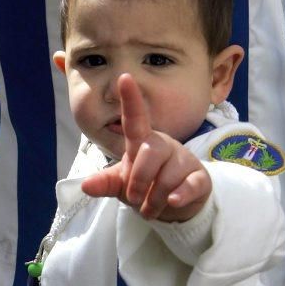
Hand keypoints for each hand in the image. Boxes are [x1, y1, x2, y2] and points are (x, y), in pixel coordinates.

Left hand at [81, 74, 211, 221]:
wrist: (175, 206)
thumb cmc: (145, 187)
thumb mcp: (122, 185)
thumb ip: (106, 183)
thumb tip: (85, 186)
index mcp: (142, 142)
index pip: (135, 119)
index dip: (131, 99)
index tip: (124, 77)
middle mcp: (164, 145)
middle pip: (151, 150)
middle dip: (138, 179)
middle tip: (134, 199)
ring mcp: (183, 160)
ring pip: (168, 174)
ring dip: (154, 198)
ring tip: (150, 208)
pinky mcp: (199, 178)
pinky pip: (191, 184)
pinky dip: (180, 195)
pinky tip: (173, 202)